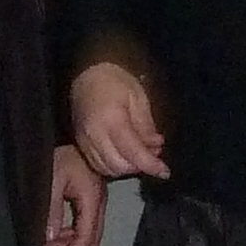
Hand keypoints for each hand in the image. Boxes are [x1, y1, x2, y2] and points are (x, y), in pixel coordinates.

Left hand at [43, 144, 106, 245]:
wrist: (79, 136)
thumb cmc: (61, 156)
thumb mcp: (51, 182)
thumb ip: (51, 211)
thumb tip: (50, 239)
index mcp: (91, 200)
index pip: (85, 238)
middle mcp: (98, 204)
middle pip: (91, 240)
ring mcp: (96, 201)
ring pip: (88, 233)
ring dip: (69, 244)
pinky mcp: (91, 197)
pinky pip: (85, 224)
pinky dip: (71, 234)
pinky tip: (57, 234)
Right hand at [71, 58, 168, 180]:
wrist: (86, 74)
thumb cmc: (115, 81)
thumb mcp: (138, 98)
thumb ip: (146, 126)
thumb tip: (156, 147)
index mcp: (111, 120)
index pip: (133, 153)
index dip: (150, 165)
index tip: (165, 171)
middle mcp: (95, 135)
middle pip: (119, 166)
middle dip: (139, 166)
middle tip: (153, 154)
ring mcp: (84, 141)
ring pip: (107, 169)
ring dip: (126, 168)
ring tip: (140, 153)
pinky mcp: (80, 144)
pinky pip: (98, 164)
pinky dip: (113, 165)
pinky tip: (124, 154)